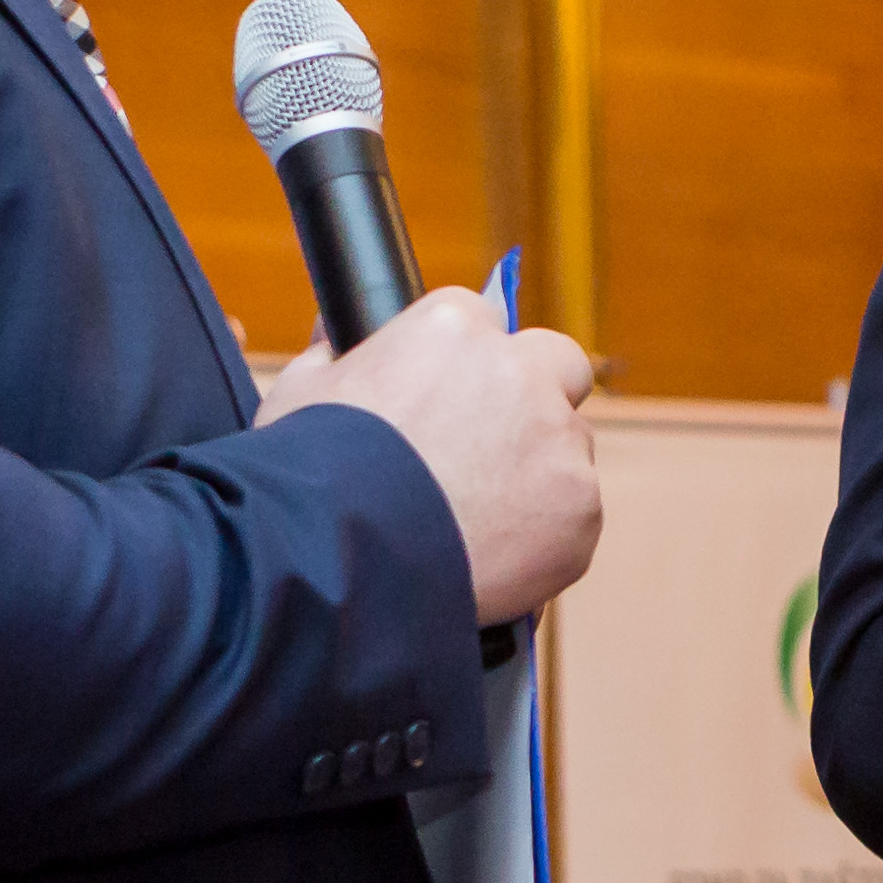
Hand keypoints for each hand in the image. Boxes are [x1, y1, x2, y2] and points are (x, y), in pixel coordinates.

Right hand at [263, 290, 602, 624]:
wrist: (342, 563)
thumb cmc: (312, 477)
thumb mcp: (303, 392)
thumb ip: (333, 351)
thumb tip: (335, 329)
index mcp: (455, 328)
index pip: (485, 320)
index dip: (469, 365)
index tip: (452, 398)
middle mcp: (520, 373)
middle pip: (559, 364)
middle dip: (538, 396)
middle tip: (495, 447)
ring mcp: (558, 442)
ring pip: (570, 448)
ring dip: (540, 473)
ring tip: (478, 520)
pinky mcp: (579, 508)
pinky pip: (574, 517)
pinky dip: (544, 538)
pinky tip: (493, 556)